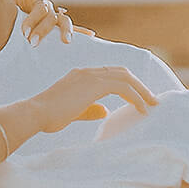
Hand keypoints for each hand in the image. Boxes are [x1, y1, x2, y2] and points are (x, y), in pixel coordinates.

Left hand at [4, 0, 94, 43]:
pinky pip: (65, 28)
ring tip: (66, 42)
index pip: (40, 8)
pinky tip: (91, 36)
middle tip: (33, 43)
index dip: (33, 20)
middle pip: (52, 17)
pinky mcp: (52, 28)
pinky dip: (80, 31)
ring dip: (66, 31)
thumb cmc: (4, 0)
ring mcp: (51, 17)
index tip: (24, 32)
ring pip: (63, 21)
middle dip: (43, 30)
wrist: (3, 12)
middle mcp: (48, 6)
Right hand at [30, 66, 156, 134]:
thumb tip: (105, 111)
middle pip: (122, 72)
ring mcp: (90, 76)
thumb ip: (90, 109)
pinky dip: (135, 97)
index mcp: (81, 75)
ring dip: (142, 90)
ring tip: (152, 104)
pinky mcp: (93, 84)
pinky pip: (123, 87)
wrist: (35, 113)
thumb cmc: (49, 116)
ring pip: (125, 77)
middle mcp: (87, 71)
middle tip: (152, 99)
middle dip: (139, 85)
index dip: (127, 84)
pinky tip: (141, 109)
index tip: (139, 97)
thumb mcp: (73, 112)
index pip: (111, 74)